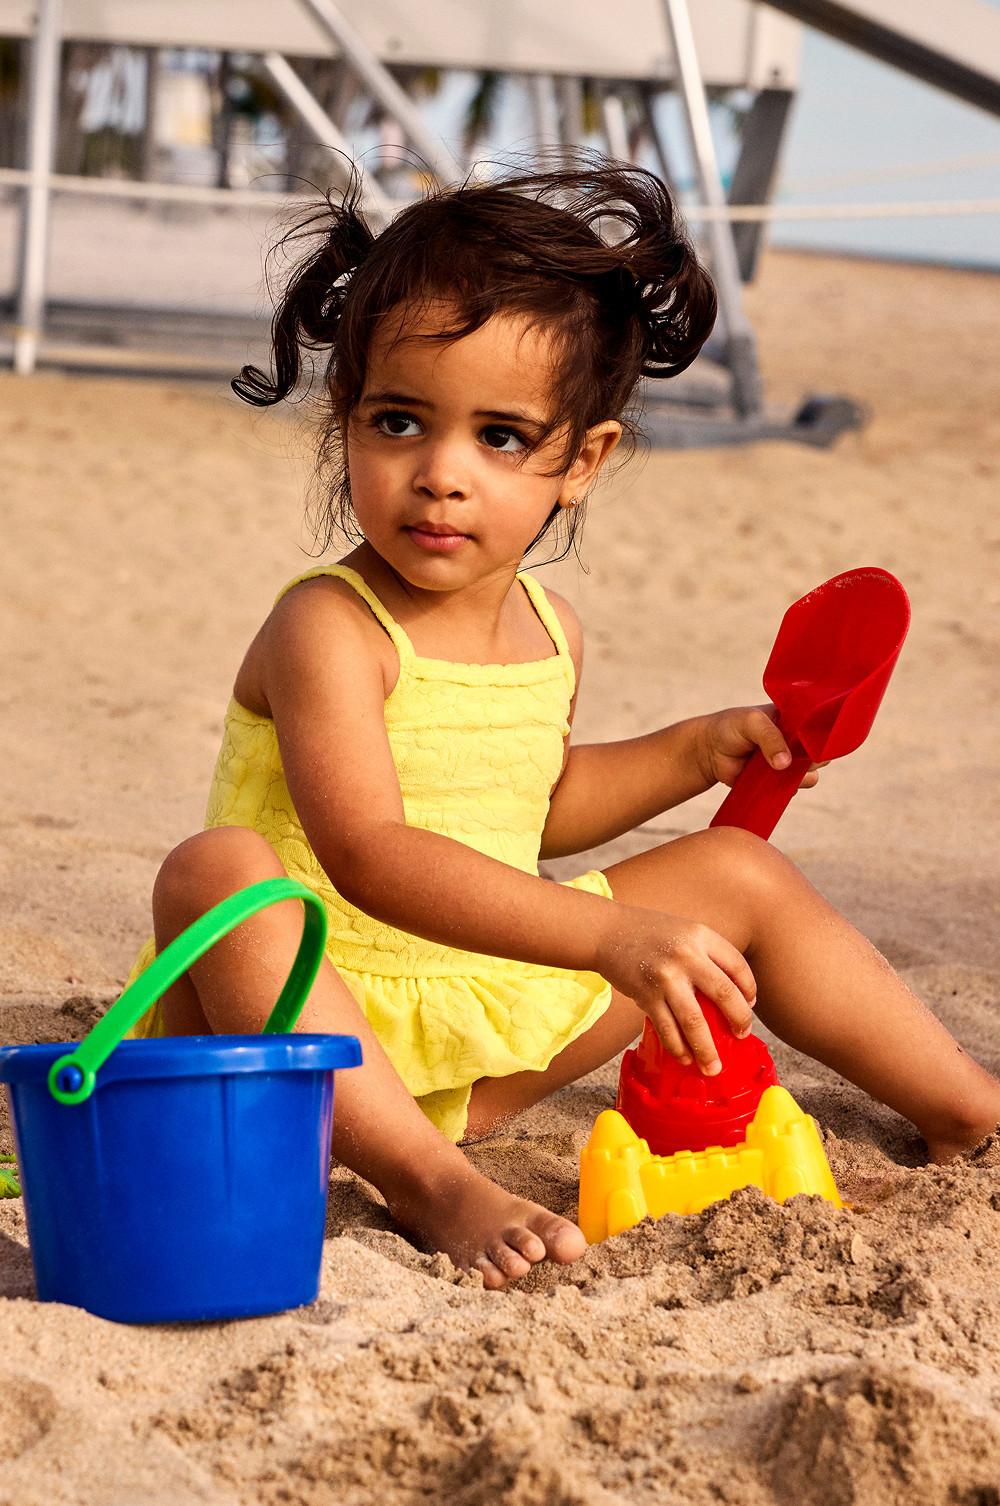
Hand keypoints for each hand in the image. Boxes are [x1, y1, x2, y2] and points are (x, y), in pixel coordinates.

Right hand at [594, 906, 755, 1073]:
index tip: (749, 1005)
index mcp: (701, 936)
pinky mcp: (646, 996)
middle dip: (739, 1021)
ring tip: (713, 1068)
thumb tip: (733, 995)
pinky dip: (678, 1048)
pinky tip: (684, 1058)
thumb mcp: (684, 932)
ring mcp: (666, 978)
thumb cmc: (649, 933)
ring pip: (695, 1022)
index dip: (749, 989)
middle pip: (725, 995)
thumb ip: (707, 955)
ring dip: (706, 1050)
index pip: (738, 966)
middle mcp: (687, 956)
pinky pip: (667, 1029)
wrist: (607, 931)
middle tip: (741, 1036)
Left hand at [699, 705, 824, 789]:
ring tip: (776, 767)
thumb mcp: (751, 723)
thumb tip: (785, 764)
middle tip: (793, 756)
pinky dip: (786, 788)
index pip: (822, 728)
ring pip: (810, 775)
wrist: (710, 749)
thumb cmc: (732, 727)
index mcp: (797, 719)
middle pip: (821, 754)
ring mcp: (790, 762)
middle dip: (812, 758)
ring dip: (799, 776)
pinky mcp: (779, 781)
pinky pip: (793, 789)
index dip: (823, 736)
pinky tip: (770, 779)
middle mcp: (798, 741)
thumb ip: (769, 738)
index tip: (812, 743)